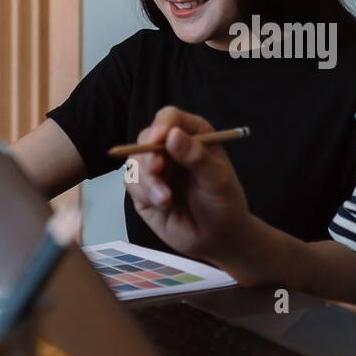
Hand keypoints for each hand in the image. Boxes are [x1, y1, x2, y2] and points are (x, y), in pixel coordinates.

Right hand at [123, 106, 251, 264]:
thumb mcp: (217, 180)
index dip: (162, 125)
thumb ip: (196, 157)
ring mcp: (156, 169)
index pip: (171, 118)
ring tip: (166, 200)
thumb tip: (173, 134)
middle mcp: (171, 148)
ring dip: (147, 181)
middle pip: (146, 138)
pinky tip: (163, 205)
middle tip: (158, 171)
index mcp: (193, 135)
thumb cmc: (224, 203)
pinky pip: (131, 184)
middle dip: (148, 156)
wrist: (218, 237)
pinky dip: (144, 194)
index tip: (159, 139)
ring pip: (134, 162)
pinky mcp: (143, 190)